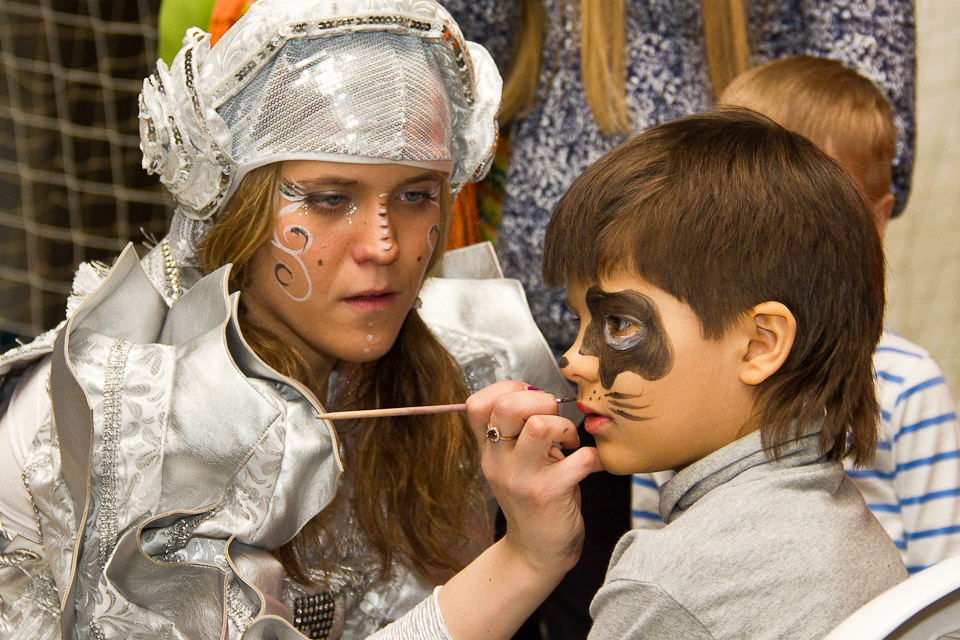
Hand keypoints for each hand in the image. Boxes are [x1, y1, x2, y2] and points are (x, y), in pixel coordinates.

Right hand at [465, 381, 602, 577]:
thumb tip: (538, 392)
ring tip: (569, 442)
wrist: (537, 551)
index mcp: (488, 450)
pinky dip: (593, 457)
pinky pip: (580, 459)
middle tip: (555, 419)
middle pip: (508, 406)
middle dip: (541, 399)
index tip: (530, 399)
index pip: (477, 404)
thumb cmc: (533, 499)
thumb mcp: (513, 463)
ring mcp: (522, 479)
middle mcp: (499, 462)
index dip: (507, 389)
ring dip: (565, 426)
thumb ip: (517, 431)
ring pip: (540, 426)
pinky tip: (590, 465)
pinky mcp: (549, 494)